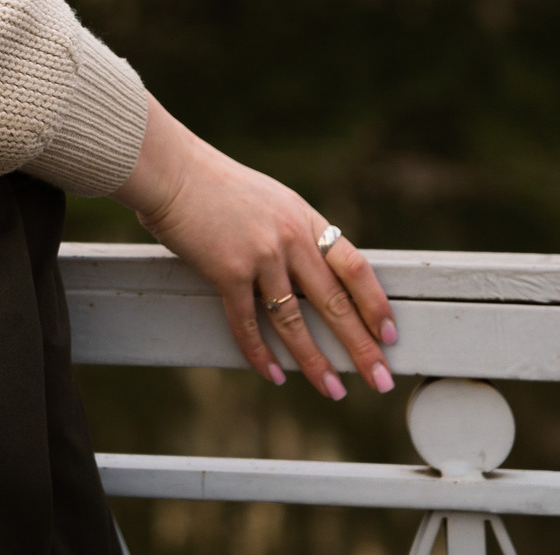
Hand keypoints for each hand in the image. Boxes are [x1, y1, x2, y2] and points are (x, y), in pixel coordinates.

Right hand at [113, 97, 397, 399]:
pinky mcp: (227, 270)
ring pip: (295, 320)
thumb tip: (307, 266)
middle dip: (362, 346)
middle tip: (381, 379)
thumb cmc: (209, 182)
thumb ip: (289, 230)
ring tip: (334, 390)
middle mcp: (289, 237)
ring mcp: (260, 255)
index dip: (375, 303)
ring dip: (315, 361)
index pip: (354, 266)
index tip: (390, 334)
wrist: (168, 169)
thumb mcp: (266, 198)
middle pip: (335, 302)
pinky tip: (274, 374)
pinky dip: (260, 352)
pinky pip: (248, 322)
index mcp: (302, 218)